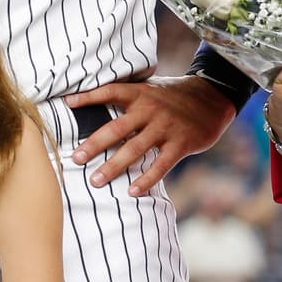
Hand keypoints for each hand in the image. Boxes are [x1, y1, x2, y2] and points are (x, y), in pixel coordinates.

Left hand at [66, 75, 235, 195]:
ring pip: (135, 149)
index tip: (67, 103)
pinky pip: (161, 165)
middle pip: (117, 128)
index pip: (110, 91)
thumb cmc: (174, 97)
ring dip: (114, 166)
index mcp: (140, 94)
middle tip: (75, 159)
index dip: (89, 96)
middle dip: (94, 144)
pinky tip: (132, 192)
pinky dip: (146, 179)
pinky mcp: (181, 143)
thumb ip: (129, 99)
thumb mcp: (152, 90)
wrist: (213, 99)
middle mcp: (151, 109)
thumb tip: (95, 106)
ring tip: (96, 181)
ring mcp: (166, 127)